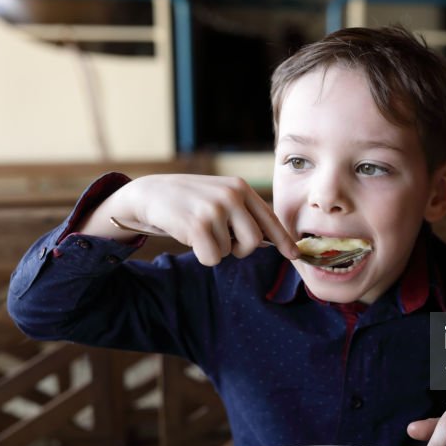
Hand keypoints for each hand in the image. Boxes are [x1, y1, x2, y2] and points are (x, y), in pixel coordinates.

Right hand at [80, 174, 299, 264]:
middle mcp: (231, 195)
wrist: (151, 193)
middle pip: (254, 242)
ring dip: (215, 248)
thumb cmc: (189, 200)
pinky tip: (190, 237)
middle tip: (221, 240)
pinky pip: (213, 258)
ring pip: (231, 252)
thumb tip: (270, 241)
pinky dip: (202, 255)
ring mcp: (215, 209)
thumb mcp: (220, 196)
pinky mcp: (198, 225)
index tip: (294, 256)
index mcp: (240, 187)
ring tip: (199, 230)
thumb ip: (243, 213)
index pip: (269, 218)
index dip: (283, 240)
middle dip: (240, 249)